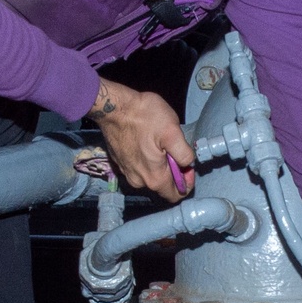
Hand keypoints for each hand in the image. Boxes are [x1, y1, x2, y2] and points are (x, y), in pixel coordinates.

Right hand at [88, 78, 193, 200]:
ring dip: (159, 165)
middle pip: (163, 185)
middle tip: (173, 149)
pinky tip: (146, 142)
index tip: (187, 165)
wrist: (113, 107)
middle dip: (172, 171)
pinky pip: (138, 168)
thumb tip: (188, 164)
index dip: (187, 182)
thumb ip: (184, 154)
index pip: (176, 195)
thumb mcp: (173, 132)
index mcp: (155, 178)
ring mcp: (127, 173)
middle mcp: (139, 181)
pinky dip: (145, 160)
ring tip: (160, 144)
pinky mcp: (119, 163)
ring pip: (150, 176)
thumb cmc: (144, 117)